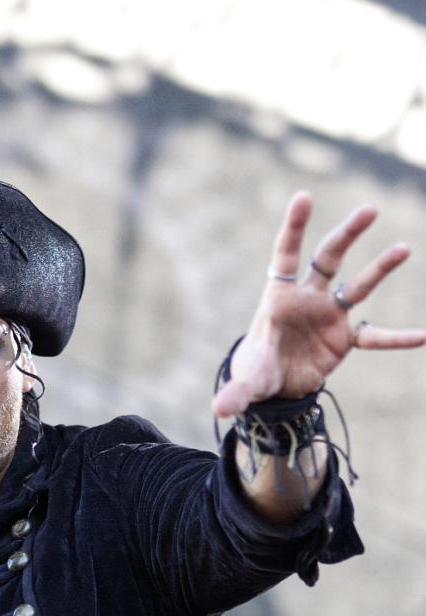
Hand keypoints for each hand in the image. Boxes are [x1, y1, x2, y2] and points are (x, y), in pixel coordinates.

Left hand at [213, 191, 425, 417]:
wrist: (274, 387)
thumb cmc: (256, 371)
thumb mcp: (246, 381)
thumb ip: (236, 392)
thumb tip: (219, 409)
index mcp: (279, 298)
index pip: (286, 255)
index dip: (294, 227)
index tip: (304, 197)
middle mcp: (308, 298)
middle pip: (328, 257)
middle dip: (347, 234)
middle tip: (369, 210)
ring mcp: (329, 315)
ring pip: (358, 285)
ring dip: (380, 268)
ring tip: (403, 248)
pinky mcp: (345, 339)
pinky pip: (375, 336)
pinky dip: (397, 338)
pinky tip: (423, 336)